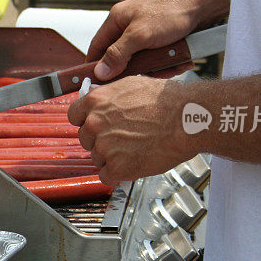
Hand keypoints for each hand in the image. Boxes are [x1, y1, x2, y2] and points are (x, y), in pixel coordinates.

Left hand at [67, 76, 195, 185]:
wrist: (187, 119)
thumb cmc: (167, 101)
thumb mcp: (131, 84)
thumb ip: (107, 93)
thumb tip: (92, 92)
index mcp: (95, 101)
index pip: (74, 116)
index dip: (86, 122)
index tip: (96, 126)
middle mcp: (95, 124)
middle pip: (86, 139)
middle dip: (101, 140)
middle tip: (123, 139)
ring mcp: (104, 146)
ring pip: (97, 158)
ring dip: (111, 158)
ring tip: (134, 150)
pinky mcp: (117, 167)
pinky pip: (107, 177)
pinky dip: (118, 175)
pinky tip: (132, 165)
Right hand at [87, 0, 201, 80]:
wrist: (205, 4)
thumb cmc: (173, 9)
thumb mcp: (140, 35)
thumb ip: (118, 54)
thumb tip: (100, 71)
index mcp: (118, 18)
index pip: (97, 46)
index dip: (96, 65)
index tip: (98, 82)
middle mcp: (130, 24)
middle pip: (122, 56)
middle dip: (137, 68)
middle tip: (146, 74)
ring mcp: (147, 31)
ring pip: (143, 59)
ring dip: (157, 66)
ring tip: (171, 63)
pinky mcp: (162, 38)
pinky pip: (159, 57)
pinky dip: (169, 62)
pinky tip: (180, 60)